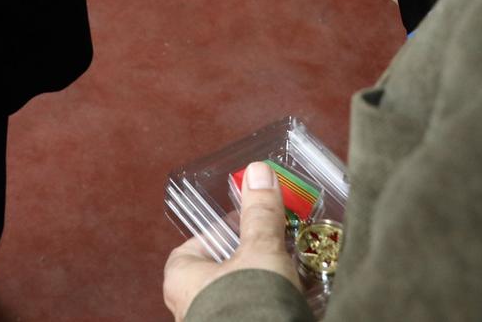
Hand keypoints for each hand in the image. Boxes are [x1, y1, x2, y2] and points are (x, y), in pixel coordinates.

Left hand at [162, 162, 303, 320]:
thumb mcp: (260, 250)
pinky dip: (275, 303)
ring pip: (242, 293)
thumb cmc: (247, 303)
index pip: (197, 244)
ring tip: (299, 269)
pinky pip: (256, 312)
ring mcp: (215, 321)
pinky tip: (300, 296)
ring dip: (268, 281)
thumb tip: (258, 174)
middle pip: (224, 269)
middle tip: (280, 242)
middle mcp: (192, 305)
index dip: (225, 230)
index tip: (250, 220)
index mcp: (181, 279)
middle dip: (254, 257)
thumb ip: (260, 214)